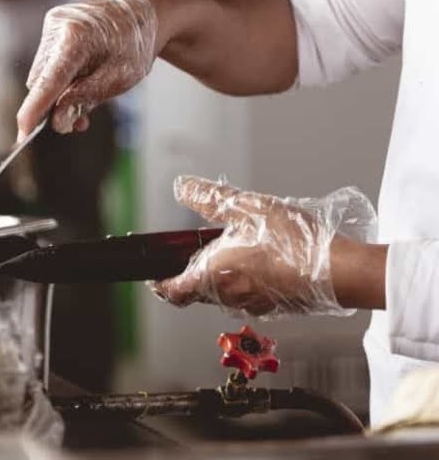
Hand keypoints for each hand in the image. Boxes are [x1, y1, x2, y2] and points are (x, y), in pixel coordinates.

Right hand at [16, 0, 156, 138]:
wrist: (144, 13)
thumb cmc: (135, 46)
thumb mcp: (120, 78)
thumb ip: (85, 99)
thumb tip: (57, 122)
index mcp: (77, 37)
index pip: (49, 80)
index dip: (35, 109)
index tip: (23, 133)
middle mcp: (58, 26)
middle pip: (41, 80)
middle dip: (54, 105)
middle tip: (79, 122)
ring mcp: (52, 23)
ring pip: (42, 74)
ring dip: (58, 92)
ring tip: (87, 97)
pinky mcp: (52, 25)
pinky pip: (47, 62)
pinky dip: (60, 78)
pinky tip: (80, 81)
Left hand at [151, 176, 377, 318]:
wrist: (339, 271)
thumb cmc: (293, 241)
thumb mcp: (246, 207)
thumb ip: (209, 198)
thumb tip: (182, 187)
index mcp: (212, 276)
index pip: (172, 291)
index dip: (160, 282)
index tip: (155, 274)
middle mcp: (228, 297)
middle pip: (197, 291)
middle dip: (195, 271)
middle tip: (202, 248)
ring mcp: (253, 305)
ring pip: (224, 293)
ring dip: (223, 275)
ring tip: (239, 248)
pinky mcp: (275, 308)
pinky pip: (250, 296)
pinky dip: (247, 280)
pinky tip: (264, 259)